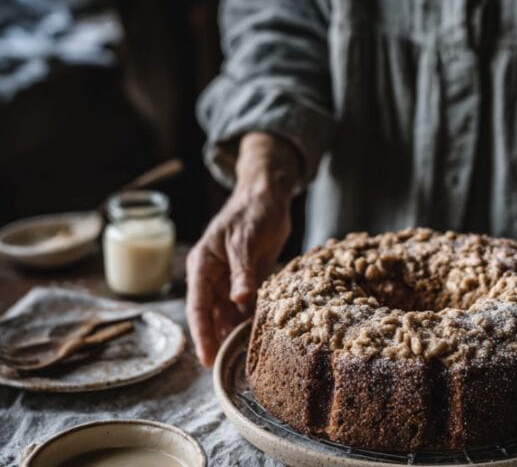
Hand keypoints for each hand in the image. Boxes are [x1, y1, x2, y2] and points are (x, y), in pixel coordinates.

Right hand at [186, 132, 298, 367]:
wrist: (270, 195)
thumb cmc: (252, 211)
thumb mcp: (245, 240)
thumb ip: (242, 271)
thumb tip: (239, 301)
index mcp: (203, 264)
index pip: (197, 306)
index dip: (201, 334)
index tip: (206, 359)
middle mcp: (213, 275)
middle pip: (211, 316)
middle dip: (217, 340)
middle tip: (226, 369)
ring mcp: (230, 279)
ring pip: (228, 314)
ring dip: (234, 334)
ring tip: (243, 359)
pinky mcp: (248, 280)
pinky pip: (246, 306)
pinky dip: (250, 321)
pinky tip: (257, 337)